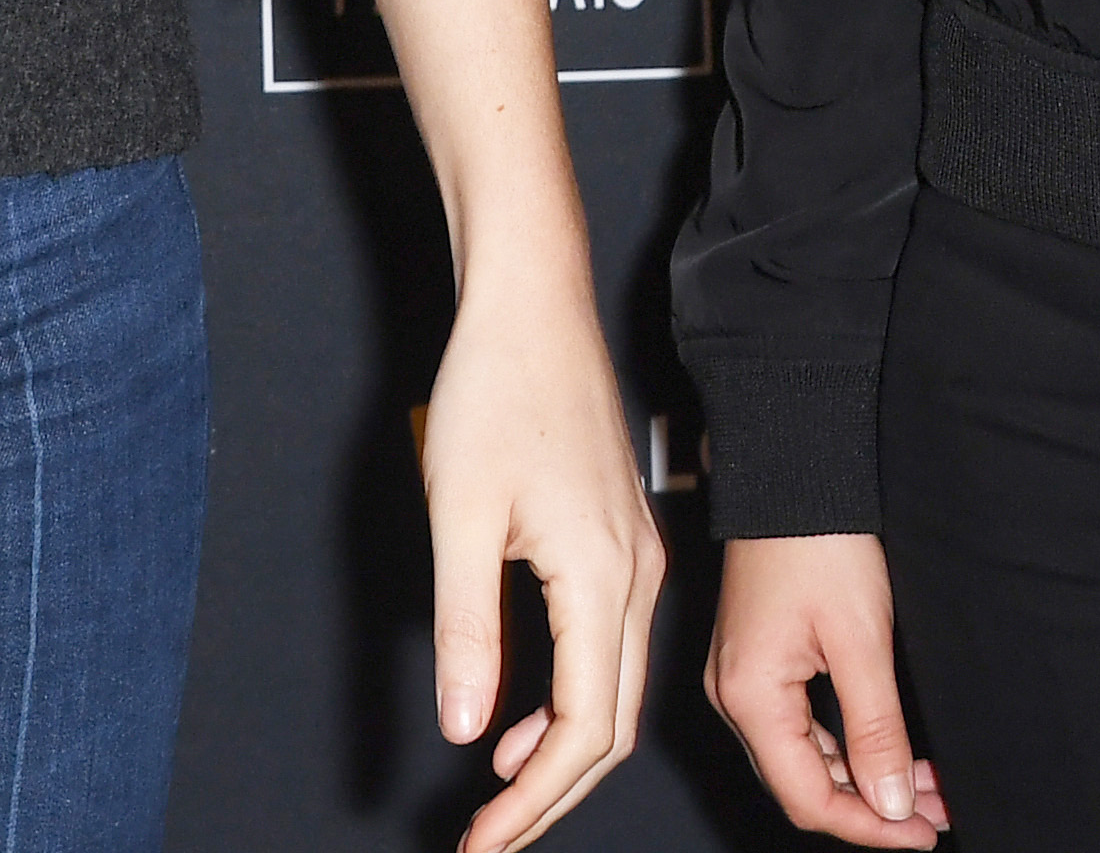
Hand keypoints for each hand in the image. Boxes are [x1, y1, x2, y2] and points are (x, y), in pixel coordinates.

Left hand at [419, 270, 665, 852]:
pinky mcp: (623, 540)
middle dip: (552, 798)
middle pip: (611, 727)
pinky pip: (610, 647)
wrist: (533, 300)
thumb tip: (469, 731)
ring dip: (562, 753)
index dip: (532, 803)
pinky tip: (523, 717)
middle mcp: (638, 578)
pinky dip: (572, 700)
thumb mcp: (460, 513)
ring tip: (500, 799)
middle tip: (488, 843)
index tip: (481, 844)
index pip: (583, 731)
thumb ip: (469, 626)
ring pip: (614, 691)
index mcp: (604, 579)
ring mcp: (639, 558)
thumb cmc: (494, 388)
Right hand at [707, 532, 943, 841]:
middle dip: (872, 806)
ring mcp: (743, 678)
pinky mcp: (759, 661)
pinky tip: (889, 749)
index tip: (920, 833)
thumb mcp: (861, 639)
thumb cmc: (817, 539)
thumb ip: (875, 729)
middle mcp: (735, 695)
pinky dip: (846, 745)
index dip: (868, 827)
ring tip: (924, 786)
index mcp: (750, 697)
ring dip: (864, 777)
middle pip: (803, 784)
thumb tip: (890, 803)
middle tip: (935, 812)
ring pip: (805, 758)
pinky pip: (800, 726)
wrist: (791, 470)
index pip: (808, 797)